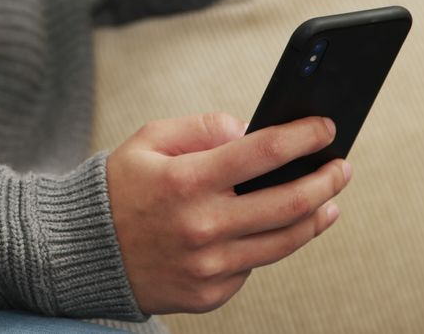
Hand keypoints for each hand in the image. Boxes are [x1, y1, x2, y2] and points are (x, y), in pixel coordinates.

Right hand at [106, 112, 350, 314]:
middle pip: (290, 202)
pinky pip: (253, 267)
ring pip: (283, 241)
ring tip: (328, 201)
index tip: (326, 128)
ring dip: (315, 217)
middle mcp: (202, 227)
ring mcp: (208, 266)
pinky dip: (265, 244)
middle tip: (341, 167)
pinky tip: (270, 229)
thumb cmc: (118, 189)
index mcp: (186, 181)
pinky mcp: (209, 294)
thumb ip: (202, 129)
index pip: (264, 153)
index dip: (304, 138)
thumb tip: (249, 130)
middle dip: (326, 179)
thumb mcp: (149, 140)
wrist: (81, 252)